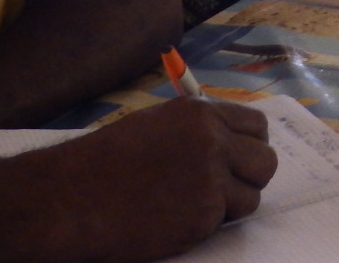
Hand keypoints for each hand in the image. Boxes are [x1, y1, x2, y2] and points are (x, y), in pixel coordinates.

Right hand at [48, 97, 275, 259]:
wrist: (72, 197)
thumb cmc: (105, 160)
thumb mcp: (156, 125)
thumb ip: (197, 130)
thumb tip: (230, 141)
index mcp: (201, 113)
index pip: (257, 126)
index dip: (250, 145)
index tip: (239, 158)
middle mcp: (213, 142)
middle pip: (265, 162)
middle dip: (250, 177)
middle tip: (227, 188)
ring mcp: (211, 181)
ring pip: (251, 198)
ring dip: (231, 206)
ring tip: (194, 205)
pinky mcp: (203, 217)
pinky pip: (223, 223)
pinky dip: (206, 225)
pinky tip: (174, 219)